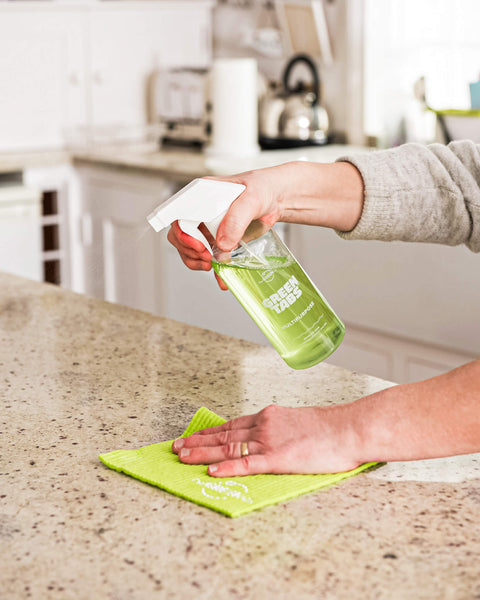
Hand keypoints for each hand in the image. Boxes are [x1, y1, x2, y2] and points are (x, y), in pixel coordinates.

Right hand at [166, 161, 363, 288]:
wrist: (280, 198)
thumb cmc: (264, 188)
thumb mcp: (251, 198)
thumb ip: (236, 218)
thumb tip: (223, 244)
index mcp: (201, 194)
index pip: (178, 214)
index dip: (182, 232)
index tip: (197, 245)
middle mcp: (200, 211)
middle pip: (180, 235)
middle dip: (189, 250)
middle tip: (207, 258)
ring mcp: (208, 227)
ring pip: (190, 249)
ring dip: (197, 262)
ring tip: (213, 266)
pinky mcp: (219, 240)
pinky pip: (209, 257)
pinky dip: (213, 269)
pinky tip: (222, 276)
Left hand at [171, 404, 361, 476]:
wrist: (348, 428)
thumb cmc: (330, 428)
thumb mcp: (298, 421)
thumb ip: (279, 429)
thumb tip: (272, 438)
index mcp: (268, 416)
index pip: (231, 424)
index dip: (209, 431)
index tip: (193, 435)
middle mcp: (263, 425)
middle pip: (223, 435)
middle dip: (197, 441)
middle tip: (176, 446)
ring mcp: (269, 441)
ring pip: (228, 448)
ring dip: (202, 453)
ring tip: (182, 457)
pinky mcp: (278, 458)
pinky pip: (246, 464)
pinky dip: (226, 468)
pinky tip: (210, 471)